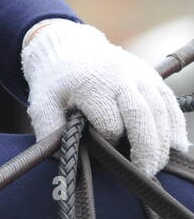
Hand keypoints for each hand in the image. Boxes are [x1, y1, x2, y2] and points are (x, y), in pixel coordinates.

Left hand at [20, 19, 189, 177]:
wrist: (69, 46)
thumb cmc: (56, 79)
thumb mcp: (42, 100)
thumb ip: (48, 128)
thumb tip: (59, 156)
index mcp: (91, 83)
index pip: (108, 119)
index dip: (107, 139)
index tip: (99, 147)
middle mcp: (120, 76)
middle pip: (140, 114)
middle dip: (146, 147)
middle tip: (144, 172)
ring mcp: (139, 75)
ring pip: (160, 109)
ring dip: (163, 140)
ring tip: (156, 165)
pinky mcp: (151, 76)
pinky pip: (169, 102)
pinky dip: (176, 125)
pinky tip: (176, 146)